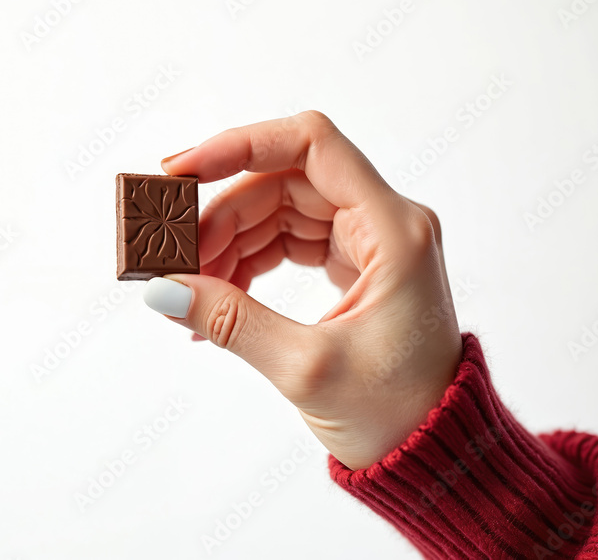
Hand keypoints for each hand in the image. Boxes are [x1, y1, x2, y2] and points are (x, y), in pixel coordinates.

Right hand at [147, 111, 462, 469]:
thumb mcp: (306, 368)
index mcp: (393, 230)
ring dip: (230, 242)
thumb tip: (164, 290)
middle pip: (284, 182)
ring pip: (281, 211)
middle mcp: (386, 222)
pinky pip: (289, 242)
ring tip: (192, 289)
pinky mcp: (356, 266)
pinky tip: (217, 298)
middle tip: (175, 257)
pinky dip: (249, 263)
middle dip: (223, 215)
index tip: (182, 171)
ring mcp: (371, 242)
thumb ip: (232, 320)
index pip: (311, 145)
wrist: (433, 452)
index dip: (240, 145)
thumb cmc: (397, 413)